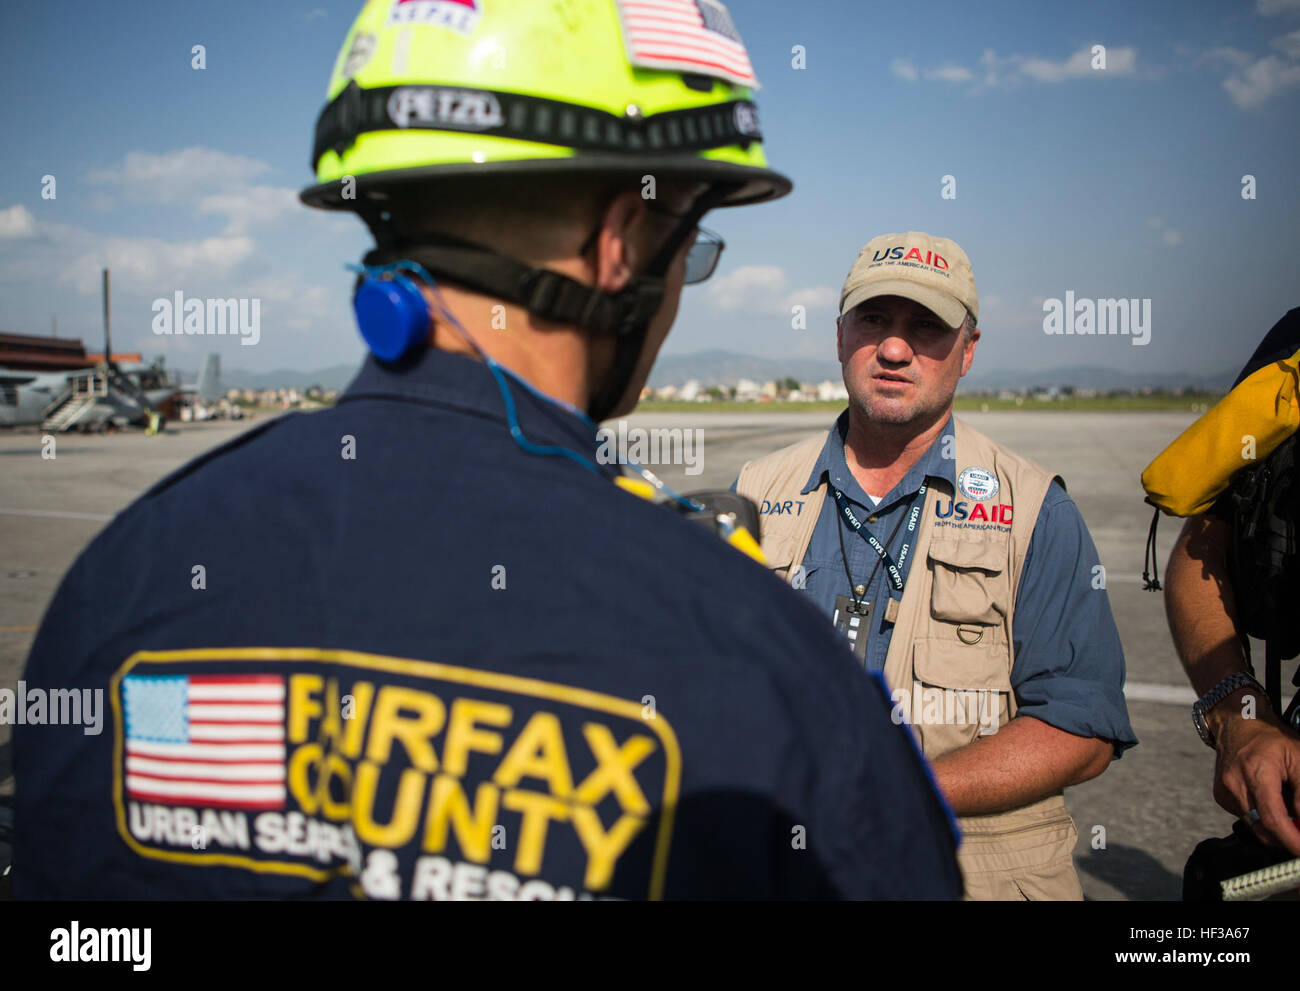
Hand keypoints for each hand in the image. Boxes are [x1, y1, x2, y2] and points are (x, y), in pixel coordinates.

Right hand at [1211, 707, 1299, 855]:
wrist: (1237, 723)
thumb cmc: (1272, 739)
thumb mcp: (1299, 759)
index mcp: (1255, 771)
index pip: (1272, 818)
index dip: (1290, 840)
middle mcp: (1234, 783)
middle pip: (1262, 827)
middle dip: (1285, 836)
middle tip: (1299, 830)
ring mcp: (1224, 790)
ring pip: (1254, 824)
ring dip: (1274, 824)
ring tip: (1283, 801)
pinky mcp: (1221, 795)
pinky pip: (1246, 816)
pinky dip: (1261, 815)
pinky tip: (1266, 796)